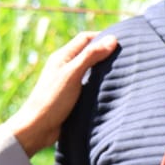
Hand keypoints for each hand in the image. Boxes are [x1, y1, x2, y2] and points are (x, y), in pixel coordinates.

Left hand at [1, 31, 118, 155]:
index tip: (123, 41)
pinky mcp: (71, 96)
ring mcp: (67, 82)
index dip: (102, 37)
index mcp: (62, 56)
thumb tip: (113, 39)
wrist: (37, 128)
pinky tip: (109, 89)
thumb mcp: (73, 74)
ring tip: (122, 72)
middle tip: (126, 57)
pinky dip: (98, 84)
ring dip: (103, 70)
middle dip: (105, 53)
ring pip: (89, 70)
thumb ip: (91, 56)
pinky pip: (88, 85)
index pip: (85, 38)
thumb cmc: (53, 100)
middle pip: (88, 52)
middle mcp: (65, 67)